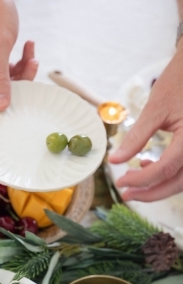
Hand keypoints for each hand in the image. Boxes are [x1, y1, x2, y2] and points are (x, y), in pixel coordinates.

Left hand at [108, 43, 182, 201]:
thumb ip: (136, 138)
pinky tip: (147, 166)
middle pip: (178, 182)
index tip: (120, 182)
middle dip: (150, 192)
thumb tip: (114, 160)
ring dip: (159, 185)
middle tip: (126, 194)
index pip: (165, 169)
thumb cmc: (179, 82)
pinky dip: (168, 173)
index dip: (141, 180)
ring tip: (133, 179)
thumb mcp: (155, 109)